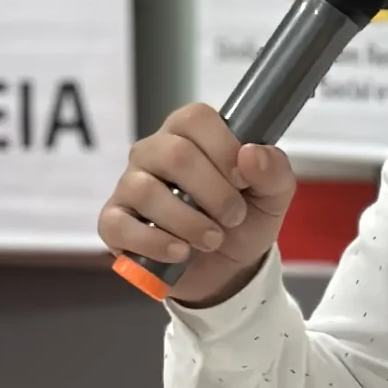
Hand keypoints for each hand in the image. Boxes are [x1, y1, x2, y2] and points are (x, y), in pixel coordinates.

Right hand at [98, 105, 296, 304]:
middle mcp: (154, 151)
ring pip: (147, 191)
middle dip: (214, 193)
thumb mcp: (273, 196)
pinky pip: (120, 225)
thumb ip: (273, 170)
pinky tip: (180, 252)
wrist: (227, 269)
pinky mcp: (114, 221)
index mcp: (190, 133)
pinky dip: (155, 243)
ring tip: (212, 240)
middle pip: (175, 155)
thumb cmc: (244, 219)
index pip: (196, 118)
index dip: (224, 148)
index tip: (243, 180)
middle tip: (234, 217)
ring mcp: (130, 185)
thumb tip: (251, 154)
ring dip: (188, 222)